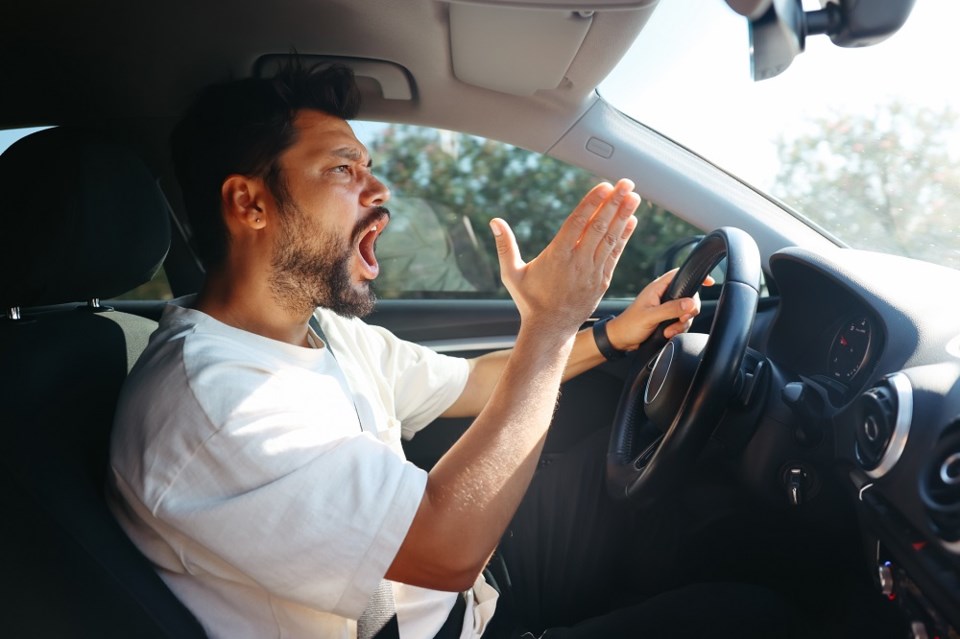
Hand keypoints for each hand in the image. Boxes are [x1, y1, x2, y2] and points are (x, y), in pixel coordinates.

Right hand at [490, 179, 639, 336]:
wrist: (550, 329)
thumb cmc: (529, 301)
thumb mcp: (511, 274)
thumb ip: (505, 246)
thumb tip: (494, 221)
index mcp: (557, 256)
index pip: (578, 223)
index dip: (592, 203)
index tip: (604, 186)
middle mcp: (578, 262)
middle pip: (599, 226)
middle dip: (614, 203)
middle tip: (627, 183)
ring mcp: (592, 272)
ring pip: (611, 239)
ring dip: (623, 216)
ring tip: (634, 197)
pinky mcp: (602, 281)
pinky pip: (615, 254)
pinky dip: (624, 237)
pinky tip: (631, 221)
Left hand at [605, 268, 713, 349]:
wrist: (620, 340)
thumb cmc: (629, 325)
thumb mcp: (650, 317)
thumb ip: (670, 309)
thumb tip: (690, 303)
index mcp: (657, 288)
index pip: (680, 275)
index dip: (694, 276)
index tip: (710, 282)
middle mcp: (663, 296)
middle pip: (689, 297)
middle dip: (689, 311)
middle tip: (681, 320)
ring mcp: (665, 308)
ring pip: (686, 312)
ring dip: (681, 323)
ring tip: (669, 330)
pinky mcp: (666, 319)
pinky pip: (681, 322)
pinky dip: (678, 329)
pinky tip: (668, 333)